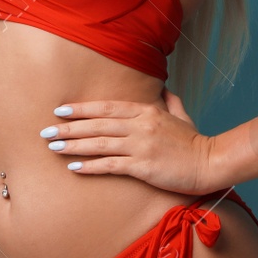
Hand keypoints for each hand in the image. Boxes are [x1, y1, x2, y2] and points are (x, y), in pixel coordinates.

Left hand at [41, 87, 217, 195]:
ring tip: (53, 148)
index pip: (107, 107)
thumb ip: (170, 101)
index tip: (60, 110)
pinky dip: (90, 166)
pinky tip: (74, 168)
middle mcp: (141, 125)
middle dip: (69, 128)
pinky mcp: (144, 166)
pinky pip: (111, 165)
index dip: (82, 109)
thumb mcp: (182, 115)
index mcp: (147, 111)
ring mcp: (142, 145)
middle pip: (98, 124)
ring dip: (74, 146)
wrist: (211, 163)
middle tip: (45, 132)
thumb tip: (164, 88)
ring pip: (100, 143)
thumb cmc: (194, 142)